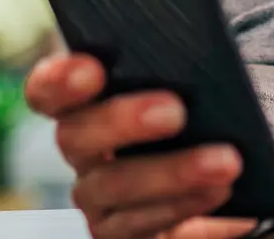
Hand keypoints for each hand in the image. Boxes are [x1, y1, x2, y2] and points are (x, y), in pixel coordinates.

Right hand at [26, 53, 257, 238]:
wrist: (216, 166)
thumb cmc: (197, 107)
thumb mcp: (184, 81)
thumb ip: (173, 66)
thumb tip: (200, 53)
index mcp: (83, 102)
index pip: (48, 90)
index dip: (60, 80)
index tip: (92, 69)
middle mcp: (81, 151)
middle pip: (77, 136)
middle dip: (123, 121)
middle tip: (175, 111)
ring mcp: (99, 198)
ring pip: (115, 188)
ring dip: (172, 174)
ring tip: (226, 162)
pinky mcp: (123, 234)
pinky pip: (146, 228)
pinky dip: (189, 210)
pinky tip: (223, 196)